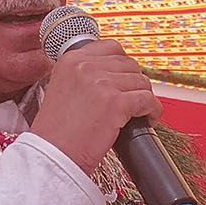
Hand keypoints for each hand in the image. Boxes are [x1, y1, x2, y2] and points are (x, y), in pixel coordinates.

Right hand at [31, 39, 161, 174]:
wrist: (53, 156)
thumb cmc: (56, 133)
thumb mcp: (62, 90)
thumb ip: (83, 76)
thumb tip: (115, 73)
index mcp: (71, 60)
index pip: (111, 47)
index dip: (123, 64)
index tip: (125, 79)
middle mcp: (85, 66)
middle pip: (129, 64)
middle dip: (134, 83)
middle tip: (133, 100)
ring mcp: (101, 82)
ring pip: (141, 81)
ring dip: (144, 98)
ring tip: (139, 113)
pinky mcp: (115, 103)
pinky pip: (147, 100)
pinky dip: (152, 111)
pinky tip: (148, 119)